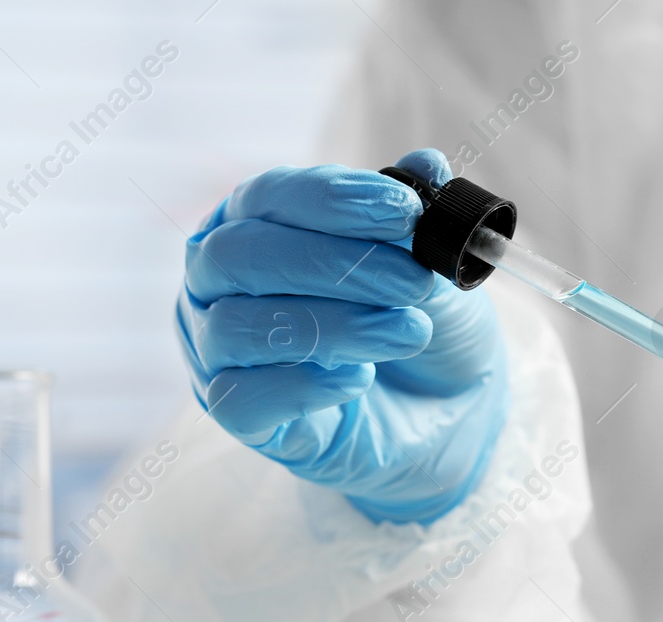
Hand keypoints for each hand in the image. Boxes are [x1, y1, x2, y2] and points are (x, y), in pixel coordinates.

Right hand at [177, 148, 508, 523]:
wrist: (446, 409)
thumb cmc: (423, 321)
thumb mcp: (432, 265)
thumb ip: (418, 217)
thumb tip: (426, 164)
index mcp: (253, 223)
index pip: (267, 196)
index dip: (332, 198)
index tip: (403, 211)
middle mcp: (218, 282)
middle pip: (238, 255)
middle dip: (334, 264)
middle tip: (413, 282)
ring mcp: (217, 351)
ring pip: (236, 326)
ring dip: (334, 326)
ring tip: (409, 332)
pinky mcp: (236, 416)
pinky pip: (241, 399)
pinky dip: (304, 385)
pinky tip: (360, 378)